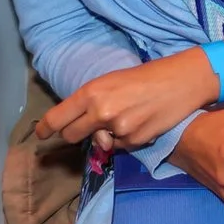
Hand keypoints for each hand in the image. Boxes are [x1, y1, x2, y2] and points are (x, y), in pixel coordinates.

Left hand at [39, 47, 221, 151]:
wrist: (183, 80)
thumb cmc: (147, 75)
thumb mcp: (113, 82)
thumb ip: (93, 105)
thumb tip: (87, 130)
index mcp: (92, 92)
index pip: (57, 118)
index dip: (46, 129)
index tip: (40, 136)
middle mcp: (101, 112)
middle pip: (71, 135)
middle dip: (77, 133)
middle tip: (91, 125)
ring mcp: (118, 129)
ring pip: (99, 143)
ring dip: (108, 136)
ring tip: (129, 116)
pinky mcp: (135, 141)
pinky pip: (121, 147)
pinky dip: (128, 139)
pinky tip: (143, 122)